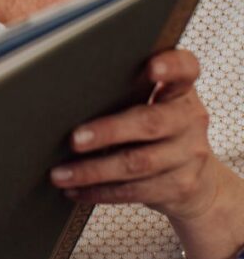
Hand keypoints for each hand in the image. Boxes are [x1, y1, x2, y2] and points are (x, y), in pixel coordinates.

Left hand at [49, 49, 221, 219]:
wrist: (199, 181)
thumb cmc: (156, 131)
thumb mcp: (151, 104)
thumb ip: (126, 92)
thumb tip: (60, 94)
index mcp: (180, 91)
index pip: (186, 68)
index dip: (171, 66)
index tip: (152, 66)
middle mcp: (190, 119)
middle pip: (150, 122)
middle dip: (108, 132)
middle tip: (73, 139)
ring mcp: (189, 155)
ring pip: (137, 164)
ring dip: (92, 171)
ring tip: (59, 174)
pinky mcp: (180, 186)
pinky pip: (134, 191)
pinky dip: (99, 192)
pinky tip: (74, 190)